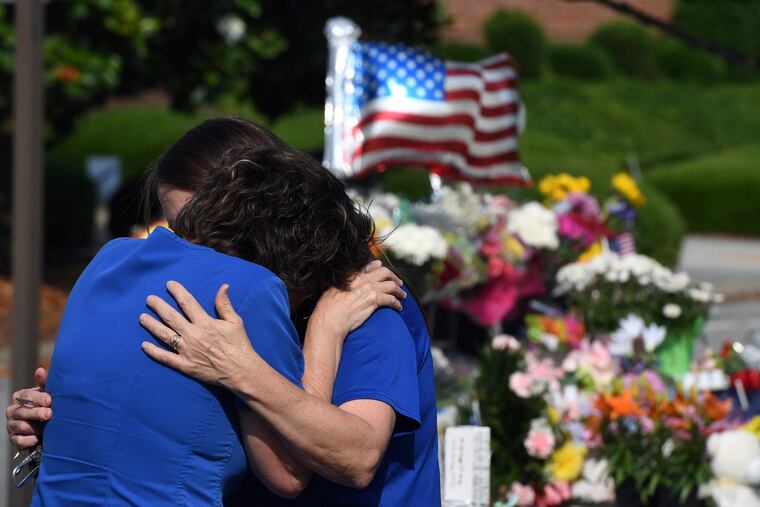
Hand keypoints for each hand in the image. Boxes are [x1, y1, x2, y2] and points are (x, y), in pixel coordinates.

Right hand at [6, 367, 50, 449]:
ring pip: (22, 427)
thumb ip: (44, 383)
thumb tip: (40, 370)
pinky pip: (20, 441)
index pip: (27, 396)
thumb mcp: (46, 394)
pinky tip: (38, 438)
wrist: (44, 426)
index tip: (50, 401)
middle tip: (49, 414)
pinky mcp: (13, 439)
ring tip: (47, 428)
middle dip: (37, 413)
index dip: (39, 398)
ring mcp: (11, 425)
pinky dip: (30, 440)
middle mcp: (12, 410)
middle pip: (23, 412)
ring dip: (36, 428)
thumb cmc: (45, 405)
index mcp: (20, 396)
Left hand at [140, 281, 254, 388]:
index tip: (169, 284)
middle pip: (171, 317)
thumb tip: (223, 286)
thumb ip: (225, 304)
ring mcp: (187, 351)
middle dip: (158, 306)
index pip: (188, 303)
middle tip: (149, 299)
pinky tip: (144, 345)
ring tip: (142, 317)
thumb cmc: (239, 345)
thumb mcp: (235, 321)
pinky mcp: (185, 365)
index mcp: (206, 323)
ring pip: (164, 335)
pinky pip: (165, 357)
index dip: (177, 292)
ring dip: (152, 325)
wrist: (241, 371)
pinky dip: (154, 351)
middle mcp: (193, 335)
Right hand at [309, 260, 405, 340]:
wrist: (330, 320)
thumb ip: (343, 282)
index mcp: (352, 276)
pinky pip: (391, 299)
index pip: (370, 267)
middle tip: (399, 283)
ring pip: (391, 286)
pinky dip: (397, 303)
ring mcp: (370, 289)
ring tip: (402, 296)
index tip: (383, 269)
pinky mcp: (374, 301)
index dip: (378, 268)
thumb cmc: (327, 308)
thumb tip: (352, 276)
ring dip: (399, 291)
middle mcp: (363, 279)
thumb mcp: (332, 289)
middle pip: (385, 273)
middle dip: (394, 278)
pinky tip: (399, 307)